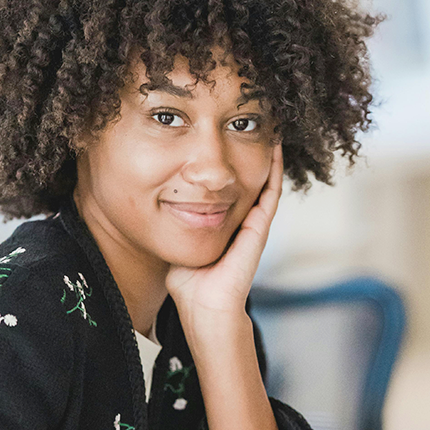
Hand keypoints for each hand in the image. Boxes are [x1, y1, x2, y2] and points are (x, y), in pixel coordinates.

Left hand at [166, 142, 282, 326]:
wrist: (205, 308)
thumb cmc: (189, 286)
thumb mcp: (175, 242)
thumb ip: (170, 224)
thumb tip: (154, 203)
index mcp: (222, 225)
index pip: (226, 188)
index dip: (225, 165)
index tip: (219, 138)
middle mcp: (241, 222)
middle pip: (246, 179)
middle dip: (245, 151)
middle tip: (245, 121)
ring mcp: (253, 224)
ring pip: (263, 180)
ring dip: (266, 154)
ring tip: (267, 124)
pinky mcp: (259, 228)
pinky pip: (271, 192)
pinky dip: (275, 168)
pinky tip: (275, 145)